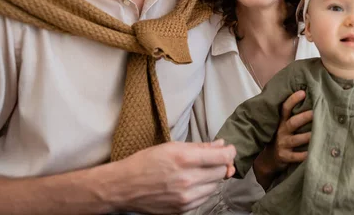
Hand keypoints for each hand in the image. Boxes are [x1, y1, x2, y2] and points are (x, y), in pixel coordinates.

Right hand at [107, 139, 235, 213]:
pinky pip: (204, 198)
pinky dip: (204, 189)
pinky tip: (192, 183)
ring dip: (212, 178)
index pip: (222, 158)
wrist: (124, 187)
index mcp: (185, 159)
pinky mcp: (183, 209)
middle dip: (221, 164)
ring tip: (199, 171)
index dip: (230, 152)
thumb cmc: (146, 162)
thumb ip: (200, 147)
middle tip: (213, 159)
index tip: (228, 150)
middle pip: (221, 172)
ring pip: (215, 186)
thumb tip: (221, 144)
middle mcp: (188, 180)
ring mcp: (186, 197)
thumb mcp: (172, 146)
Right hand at [253, 90, 311, 187]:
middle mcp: (281, 132)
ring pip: (295, 139)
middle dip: (303, 117)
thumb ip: (291, 115)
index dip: (292, 100)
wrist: (268, 159)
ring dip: (306, 136)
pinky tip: (311, 153)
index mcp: (281, 122)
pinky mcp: (284, 157)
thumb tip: (306, 96)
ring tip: (317, 133)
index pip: (285, 108)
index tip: (302, 92)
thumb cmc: (280, 137)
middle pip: (292, 123)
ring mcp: (282, 144)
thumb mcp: (281, 125)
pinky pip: (294, 157)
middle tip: (314, 113)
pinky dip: (303, 156)